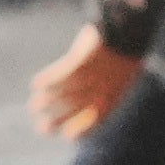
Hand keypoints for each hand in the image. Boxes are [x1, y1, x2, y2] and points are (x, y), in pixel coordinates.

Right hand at [30, 24, 143, 139]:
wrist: (130, 29)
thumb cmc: (126, 50)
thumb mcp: (123, 73)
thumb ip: (109, 87)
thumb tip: (95, 98)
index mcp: (115, 95)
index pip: (97, 120)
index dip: (82, 130)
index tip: (67, 136)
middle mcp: (103, 88)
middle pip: (77, 110)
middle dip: (57, 121)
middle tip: (42, 129)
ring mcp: (93, 75)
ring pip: (65, 92)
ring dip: (47, 100)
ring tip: (34, 106)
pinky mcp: (83, 59)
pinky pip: (62, 73)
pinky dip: (48, 79)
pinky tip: (34, 84)